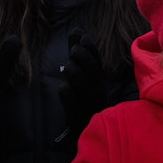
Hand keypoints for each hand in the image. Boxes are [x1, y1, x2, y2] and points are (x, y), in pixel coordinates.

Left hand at [57, 29, 106, 143]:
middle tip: (73, 51)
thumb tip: (76, 30)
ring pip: (84, 85)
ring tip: (67, 67)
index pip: (98, 61)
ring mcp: (87, 104)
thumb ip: (78, 53)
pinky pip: (71, 102)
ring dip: (75, 72)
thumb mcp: (82, 75)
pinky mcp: (77, 117)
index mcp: (97, 80)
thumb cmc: (82, 100)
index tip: (81, 36)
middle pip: (94, 71)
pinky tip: (63, 89)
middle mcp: (96, 91)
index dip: (91, 47)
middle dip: (84, 57)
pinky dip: (67, 93)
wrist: (82, 133)